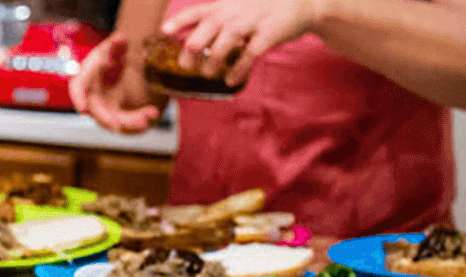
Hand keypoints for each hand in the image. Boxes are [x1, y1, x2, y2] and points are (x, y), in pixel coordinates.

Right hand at [68, 36, 163, 134]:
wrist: (129, 63)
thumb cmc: (116, 54)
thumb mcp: (117, 46)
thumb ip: (118, 44)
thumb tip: (120, 39)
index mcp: (87, 77)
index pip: (77, 88)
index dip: (78, 98)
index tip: (83, 107)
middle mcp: (94, 97)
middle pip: (98, 112)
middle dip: (111, 118)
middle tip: (126, 119)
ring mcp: (106, 109)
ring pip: (115, 122)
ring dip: (131, 122)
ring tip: (151, 113)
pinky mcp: (121, 116)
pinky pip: (128, 125)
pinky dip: (140, 121)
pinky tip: (153, 112)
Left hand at [162, 0, 323, 84]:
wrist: (302, 3)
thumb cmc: (262, 9)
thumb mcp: (236, 8)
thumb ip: (215, 22)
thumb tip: (189, 43)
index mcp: (224, 5)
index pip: (197, 11)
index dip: (179, 20)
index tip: (163, 30)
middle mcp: (235, 11)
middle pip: (209, 25)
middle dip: (194, 45)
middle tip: (184, 65)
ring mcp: (252, 22)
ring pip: (227, 39)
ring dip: (214, 59)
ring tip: (207, 73)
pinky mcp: (269, 34)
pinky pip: (251, 53)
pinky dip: (239, 68)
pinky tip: (231, 80)